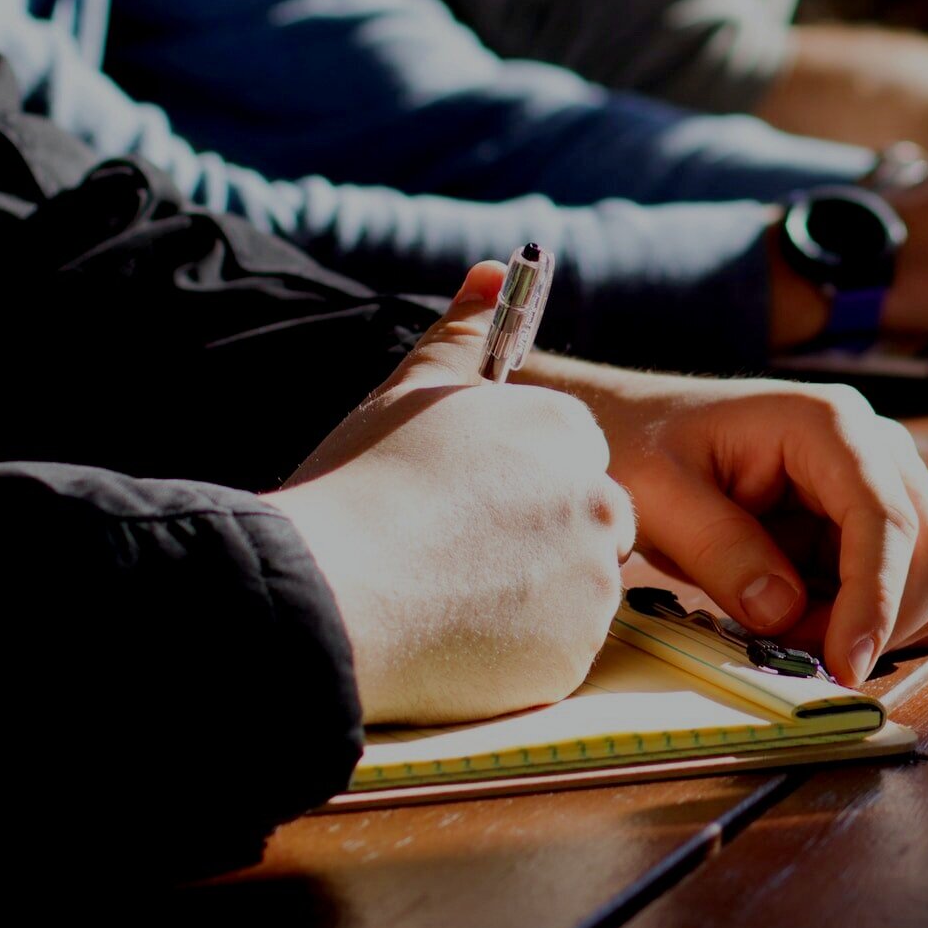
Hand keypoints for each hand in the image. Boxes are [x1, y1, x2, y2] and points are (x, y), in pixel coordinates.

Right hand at [269, 263, 635, 724]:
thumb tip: (494, 271)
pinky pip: (556, 651)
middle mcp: (597, 501)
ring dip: (528, 595)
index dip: (516, 483)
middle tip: (454, 555)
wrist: (330, 595)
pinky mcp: (574, 656)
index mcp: (565, 432)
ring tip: (444, 595)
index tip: (465, 503)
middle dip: (536, 539)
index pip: (572, 457)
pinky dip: (517, 651)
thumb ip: (463, 332)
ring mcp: (592, 583)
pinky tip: (453, 638)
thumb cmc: (362, 484)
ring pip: (575, 590)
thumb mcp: (410, 391)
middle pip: (587, 523)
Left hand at [531, 366, 927, 683]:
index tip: (844, 665)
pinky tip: (817, 625)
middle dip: (877, 620)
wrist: (640, 430)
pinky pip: (911, 586)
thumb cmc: (645, 448)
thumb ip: (720, 549)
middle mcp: (876, 447)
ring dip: (876, 625)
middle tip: (794, 653)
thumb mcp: (658, 496)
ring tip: (788, 630)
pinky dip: (879, 622)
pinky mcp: (877, 522)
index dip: (874, 598)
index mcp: (828, 424)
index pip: (884, 517)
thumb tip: (784, 611)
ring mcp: (885, 483)